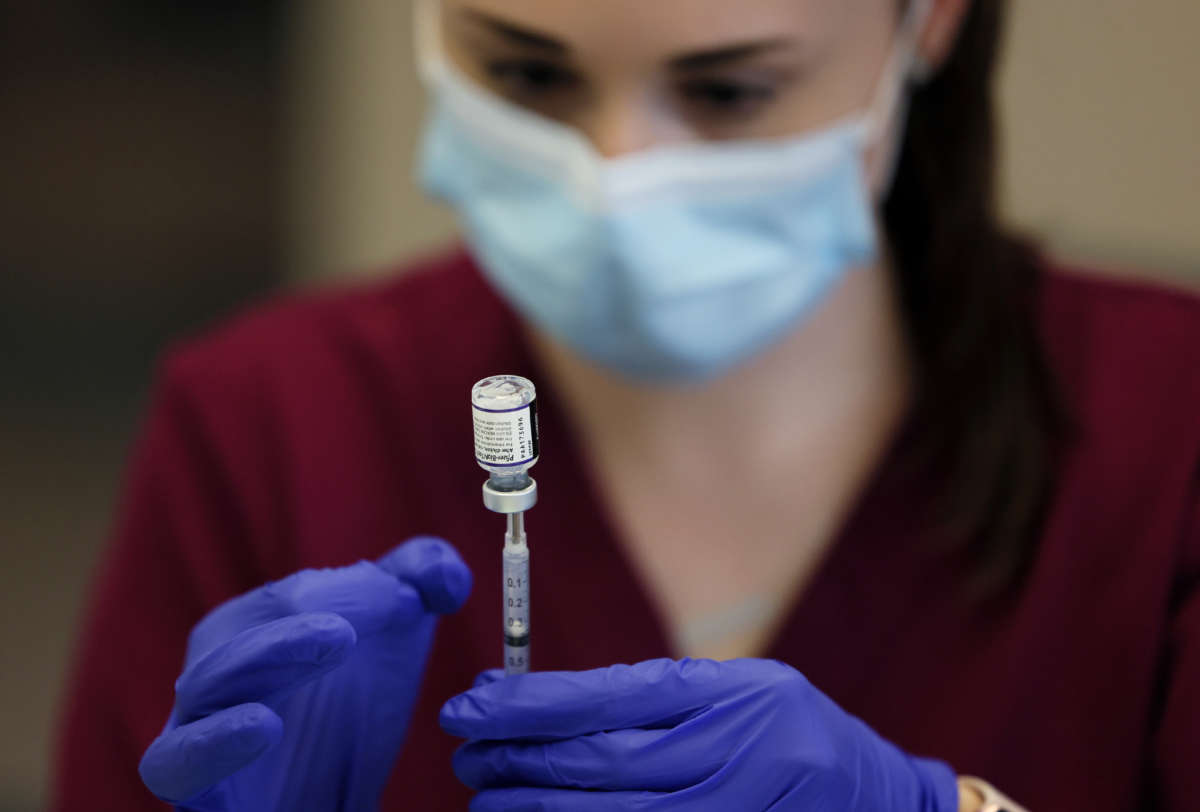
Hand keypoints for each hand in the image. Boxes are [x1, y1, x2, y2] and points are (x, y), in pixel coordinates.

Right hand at [139, 537, 471, 810]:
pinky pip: (174, 764)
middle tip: (384, 605)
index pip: (286, 596)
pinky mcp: (197, 793)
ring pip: (202, 686)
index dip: (348, 588)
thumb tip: (442, 576)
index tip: (405, 597)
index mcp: (250, 629)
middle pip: (236, 627)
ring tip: (338, 639)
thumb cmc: (354, 713)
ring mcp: (198, 732)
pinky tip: (264, 724)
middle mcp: (214, 675)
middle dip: (308, 609)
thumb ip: (423, 579)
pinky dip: (210, 742)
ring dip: (268, 654)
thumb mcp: (399, 634)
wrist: (336, 805)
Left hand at [442, 658, 958, 810]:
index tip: (470, 704)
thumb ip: (653, 695)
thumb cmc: (790, 729)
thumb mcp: (734, 688)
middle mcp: (721, 761)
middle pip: (593, 765)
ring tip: (484, 802)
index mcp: (721, 701)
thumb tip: (549, 706)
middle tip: (465, 754)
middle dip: (515, 759)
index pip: (601, 701)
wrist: (873, 801)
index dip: (526, 705)